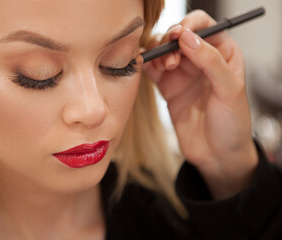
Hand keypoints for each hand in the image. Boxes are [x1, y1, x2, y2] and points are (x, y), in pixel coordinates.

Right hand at [142, 10, 257, 199]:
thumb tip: (187, 37)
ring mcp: (182, 74)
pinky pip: (153, 69)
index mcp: (224, 54)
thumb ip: (210, 61)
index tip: (178, 35)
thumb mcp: (229, 90)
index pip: (204, 27)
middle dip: (170, 41)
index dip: (189, 25)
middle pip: (179, 36)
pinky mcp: (168, 87)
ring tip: (164, 67)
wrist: (217, 156)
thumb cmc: (232, 125)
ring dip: (158, 52)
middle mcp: (201, 61)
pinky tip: (145, 67)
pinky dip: (146, 65)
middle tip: (170, 59)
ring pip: (163, 50)